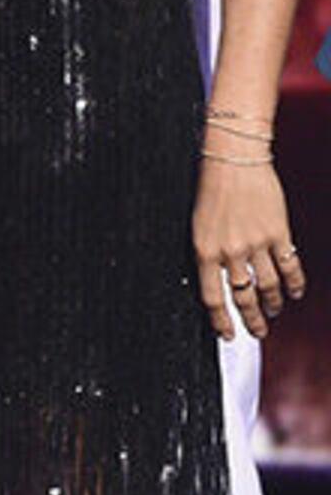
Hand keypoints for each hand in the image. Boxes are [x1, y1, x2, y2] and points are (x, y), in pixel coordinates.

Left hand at [196, 157, 302, 339]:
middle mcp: (230, 251)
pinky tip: (295, 293)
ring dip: (273, 303)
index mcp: (203, 249)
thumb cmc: (212, 188)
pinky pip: (290, 268)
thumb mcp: (198, 225)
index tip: (227, 334)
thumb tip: (217, 280)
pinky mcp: (279, 233)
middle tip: (258, 332)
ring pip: (269, 287)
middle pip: (243, 297)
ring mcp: (256, 243)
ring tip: (274, 310)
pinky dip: (295, 285)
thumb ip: (209, 253)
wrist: (234, 159)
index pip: (212, 297)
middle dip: (252, 320)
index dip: (221, 321)